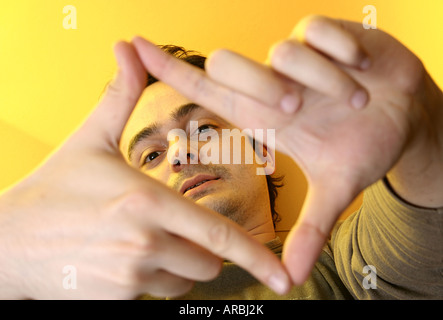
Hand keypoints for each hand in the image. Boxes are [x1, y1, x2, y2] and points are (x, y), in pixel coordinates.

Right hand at [0, 42, 289, 298]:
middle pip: (207, 260)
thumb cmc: (54, 188)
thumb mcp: (90, 139)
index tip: (284, 277)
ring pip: (185, 280)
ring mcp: (129, 277)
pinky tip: (127, 261)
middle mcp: (144, 243)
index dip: (256, 257)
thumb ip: (121, 96)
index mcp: (148, 202)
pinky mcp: (115, 301)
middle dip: (204, 249)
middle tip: (175, 229)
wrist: (7, 241)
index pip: (218, 235)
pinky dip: (155, 281)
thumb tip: (128, 47)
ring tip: (145, 243)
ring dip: (179, 266)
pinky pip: (158, 296)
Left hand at [131, 16, 438, 283]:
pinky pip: (320, 31)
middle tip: (300, 110)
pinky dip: (343, 53)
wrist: (406, 118)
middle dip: (262, 87)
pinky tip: (362, 70)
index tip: (136, 47)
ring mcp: (301, 56)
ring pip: (282, 52)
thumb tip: (291, 278)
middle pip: (227, 64)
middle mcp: (275, 83)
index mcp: (266, 116)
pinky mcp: (331, 34)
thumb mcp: (337, 187)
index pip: (205, 90)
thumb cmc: (363, 144)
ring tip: (355, 98)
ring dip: (321, 80)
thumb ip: (311, 227)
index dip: (169, 70)